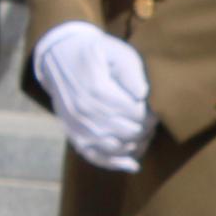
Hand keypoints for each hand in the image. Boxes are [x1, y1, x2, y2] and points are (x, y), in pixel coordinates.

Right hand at [32, 21, 155, 170]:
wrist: (59, 57)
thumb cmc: (95, 53)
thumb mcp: (116, 51)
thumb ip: (131, 72)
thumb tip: (142, 96)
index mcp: (97, 90)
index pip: (134, 113)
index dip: (150, 115)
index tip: (156, 111)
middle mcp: (85, 111)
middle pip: (127, 132)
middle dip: (146, 130)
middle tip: (152, 123)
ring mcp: (77, 125)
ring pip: (114, 147)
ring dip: (135, 145)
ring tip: (144, 136)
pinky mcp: (73, 133)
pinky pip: (94, 156)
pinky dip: (114, 163)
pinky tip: (133, 165)